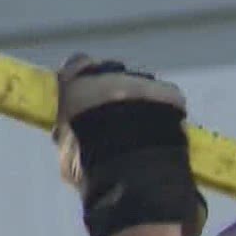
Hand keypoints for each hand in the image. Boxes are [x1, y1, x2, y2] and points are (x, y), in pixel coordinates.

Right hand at [52, 54, 205, 235]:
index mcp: (78, 84)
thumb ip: (67, 132)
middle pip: (112, 73)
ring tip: (144, 130)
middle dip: (114, 91)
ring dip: (141, 101)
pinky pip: (167, 98)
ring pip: (141, 85)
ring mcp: (143, 82)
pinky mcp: (170, 94)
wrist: (133, 171)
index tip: (85, 93)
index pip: (77, 64)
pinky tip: (164, 132)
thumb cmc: (90, 164)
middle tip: (116, 118)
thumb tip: (66, 133)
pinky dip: (166, 111)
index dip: (82, 79)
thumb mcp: (66, 151)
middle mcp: (111, 74)